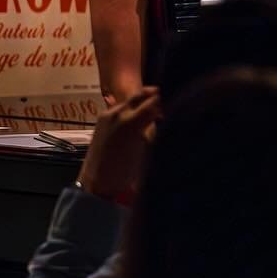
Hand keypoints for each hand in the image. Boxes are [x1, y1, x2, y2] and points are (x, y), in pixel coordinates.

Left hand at [76, 86, 161, 201]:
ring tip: (157, 110)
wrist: (96, 183)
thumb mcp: (147, 150)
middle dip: (158, 95)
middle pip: (143, 94)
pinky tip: (140, 119)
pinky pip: (122, 106)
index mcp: (131, 122)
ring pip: (132, 99)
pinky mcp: (102, 118)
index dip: (169, 99)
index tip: (180, 102)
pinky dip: (134, 108)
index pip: (155, 100)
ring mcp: (108, 114)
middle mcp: (118, 113)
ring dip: (146, 101)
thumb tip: (169, 115)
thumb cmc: (126, 173)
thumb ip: (156, 128)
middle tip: (171, 100)